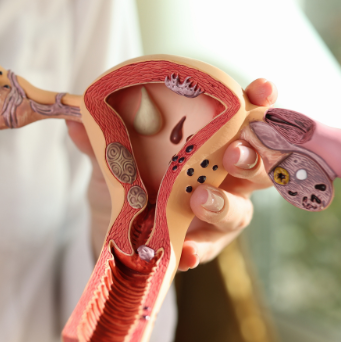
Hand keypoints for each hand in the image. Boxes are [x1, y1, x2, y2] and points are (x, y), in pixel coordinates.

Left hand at [66, 78, 277, 270]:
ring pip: (241, 209)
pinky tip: (185, 251)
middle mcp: (229, 172)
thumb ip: (103, 138)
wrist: (117, 225)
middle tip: (232, 154)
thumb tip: (78, 121)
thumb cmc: (132, 172)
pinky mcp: (207, 242)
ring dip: (223, 204)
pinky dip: (198, 249)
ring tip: (197, 201)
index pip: (249, 113)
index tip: (261, 90)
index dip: (261, 101)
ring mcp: (223, 208)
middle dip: (252, 156)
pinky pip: (210, 247)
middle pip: (259, 163)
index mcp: (216, 136)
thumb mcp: (114, 153)